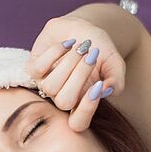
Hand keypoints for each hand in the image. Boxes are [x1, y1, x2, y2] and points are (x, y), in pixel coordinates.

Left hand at [26, 15, 126, 131]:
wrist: (83, 27)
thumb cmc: (100, 49)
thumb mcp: (115, 64)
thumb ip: (117, 80)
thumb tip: (107, 90)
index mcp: (82, 104)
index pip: (78, 123)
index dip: (86, 109)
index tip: (98, 85)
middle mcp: (62, 99)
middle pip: (64, 102)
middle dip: (79, 77)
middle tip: (92, 56)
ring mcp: (46, 85)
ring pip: (51, 86)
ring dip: (68, 63)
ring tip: (81, 47)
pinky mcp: (33, 69)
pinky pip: (39, 68)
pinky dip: (56, 52)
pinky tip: (68, 43)